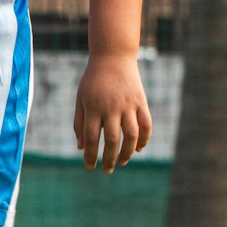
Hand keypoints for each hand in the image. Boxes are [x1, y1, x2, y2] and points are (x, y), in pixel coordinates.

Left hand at [73, 53, 151, 172]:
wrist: (113, 56)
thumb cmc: (93, 80)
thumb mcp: (81, 99)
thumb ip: (79, 123)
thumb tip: (82, 148)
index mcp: (93, 107)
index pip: (91, 138)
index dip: (90, 155)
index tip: (89, 167)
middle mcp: (111, 107)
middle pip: (112, 140)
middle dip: (109, 159)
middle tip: (107, 170)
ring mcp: (128, 105)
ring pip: (131, 135)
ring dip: (128, 153)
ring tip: (122, 162)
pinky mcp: (141, 102)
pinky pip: (146, 125)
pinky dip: (144, 139)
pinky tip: (139, 148)